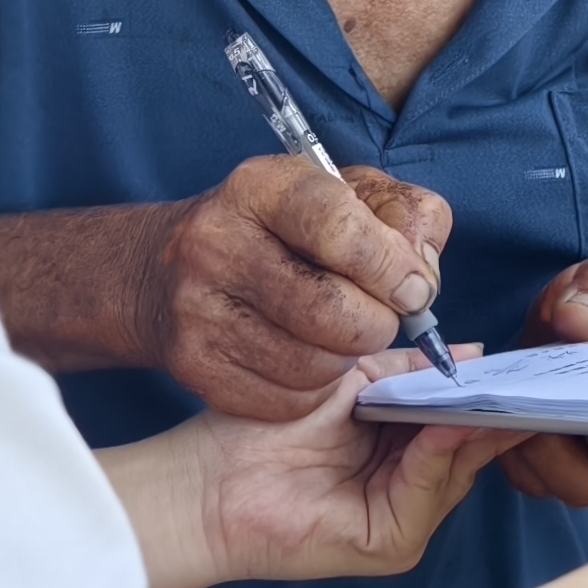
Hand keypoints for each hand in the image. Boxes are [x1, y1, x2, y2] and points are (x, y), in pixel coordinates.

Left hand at [126, 357, 503, 587]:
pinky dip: (439, 455)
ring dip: (473, 427)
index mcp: (405, 446)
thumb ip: (412, 368)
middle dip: (495, 408)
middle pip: (472, 445)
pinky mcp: (390, 544)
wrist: (209, 478)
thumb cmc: (267, 423)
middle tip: (525, 374)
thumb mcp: (353, 377)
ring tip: (491, 390)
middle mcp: (412, 485)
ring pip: (457, 468)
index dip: (491, 391)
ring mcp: (404, 517)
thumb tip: (477, 353)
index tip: (523, 362)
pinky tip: (445, 422)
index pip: (464, 418)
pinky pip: (427, 492)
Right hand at [140, 157, 454, 419]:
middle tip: (378, 318)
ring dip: (345, 358)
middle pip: (332, 311)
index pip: (340, 228)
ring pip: (314, 364)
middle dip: (376, 323)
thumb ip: (403, 218)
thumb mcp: (340, 193)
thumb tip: (422, 278)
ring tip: (338, 334)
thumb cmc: (279, 230)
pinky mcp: (194, 366)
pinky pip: (286, 399)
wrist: (165, 270)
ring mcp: (198, 309)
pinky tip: (304, 357)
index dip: (391, 267)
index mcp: (260, 187)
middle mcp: (216, 244)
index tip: (412, 288)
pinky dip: (313, 388)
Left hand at [496, 251, 587, 510]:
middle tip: (539, 396)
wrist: (584, 312)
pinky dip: (508, 444)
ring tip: (515, 396)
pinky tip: (498, 404)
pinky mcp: (550, 466)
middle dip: (565, 440)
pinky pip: (527, 474)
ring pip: (562, 482)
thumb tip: (575, 319)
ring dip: (534, 443)